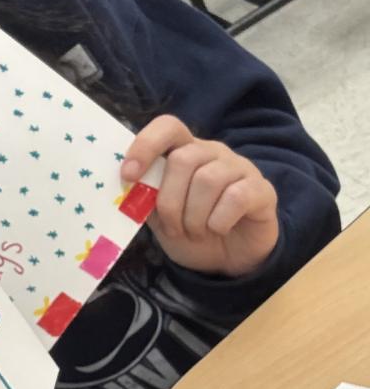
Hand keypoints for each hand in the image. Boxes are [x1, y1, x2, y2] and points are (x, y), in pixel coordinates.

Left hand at [122, 114, 278, 275]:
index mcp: (185, 153)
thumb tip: (128, 185)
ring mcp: (240, 168)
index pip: (168, 127)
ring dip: (194, 217)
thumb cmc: (191, 232)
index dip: (145, 146)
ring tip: (196, 233)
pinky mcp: (261, 190)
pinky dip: (219, 221)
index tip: (127, 176)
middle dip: (170, 202)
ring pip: (208, 180)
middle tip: (174, 227)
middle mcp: (213, 153)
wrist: (228, 261)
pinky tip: (218, 230)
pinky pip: (235, 197)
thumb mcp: (161, 218)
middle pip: (182, 159)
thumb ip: (146, 198)